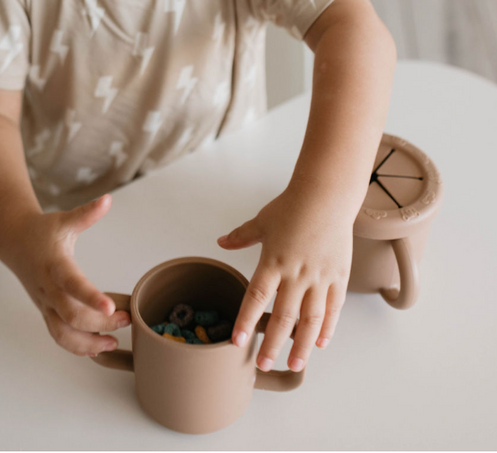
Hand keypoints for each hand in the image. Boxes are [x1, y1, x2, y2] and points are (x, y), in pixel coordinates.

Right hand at [2, 194, 128, 356]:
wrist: (14, 242)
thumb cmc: (43, 231)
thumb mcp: (64, 219)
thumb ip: (87, 213)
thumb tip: (108, 199)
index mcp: (55, 265)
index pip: (73, 285)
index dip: (91, 298)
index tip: (112, 308)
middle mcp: (48, 289)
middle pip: (70, 316)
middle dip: (98, 323)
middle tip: (126, 320)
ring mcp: (45, 303)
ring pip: (61, 334)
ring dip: (87, 344)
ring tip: (113, 343)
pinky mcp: (46, 312)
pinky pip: (59, 336)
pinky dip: (77, 347)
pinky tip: (99, 347)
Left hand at [217, 188, 352, 372]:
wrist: (327, 195)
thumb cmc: (293, 206)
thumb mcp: (262, 220)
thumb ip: (241, 236)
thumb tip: (221, 242)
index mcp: (274, 261)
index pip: (256, 298)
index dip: (246, 321)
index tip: (237, 341)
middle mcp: (296, 273)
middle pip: (283, 317)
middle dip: (272, 344)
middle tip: (264, 364)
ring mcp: (319, 277)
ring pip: (310, 320)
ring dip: (301, 345)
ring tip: (295, 364)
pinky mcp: (338, 276)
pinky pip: (333, 308)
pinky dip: (327, 327)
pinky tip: (320, 342)